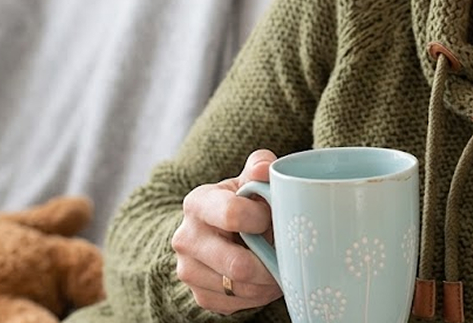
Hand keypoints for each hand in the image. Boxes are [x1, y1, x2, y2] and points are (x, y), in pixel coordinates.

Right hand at [172, 150, 282, 313]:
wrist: (218, 231)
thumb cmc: (242, 202)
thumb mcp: (248, 180)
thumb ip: (259, 167)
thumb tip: (265, 168)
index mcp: (198, 203)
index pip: (232, 215)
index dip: (261, 219)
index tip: (271, 217)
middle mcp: (185, 238)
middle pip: (237, 265)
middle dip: (270, 262)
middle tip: (287, 254)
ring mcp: (188, 270)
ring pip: (240, 288)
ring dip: (268, 282)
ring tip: (279, 267)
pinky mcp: (199, 295)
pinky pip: (236, 304)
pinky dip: (258, 296)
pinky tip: (264, 280)